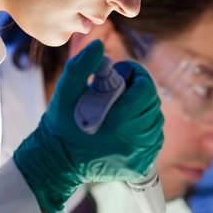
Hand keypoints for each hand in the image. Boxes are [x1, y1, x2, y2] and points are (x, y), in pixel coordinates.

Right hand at [13, 39, 164, 212]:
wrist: (56, 164)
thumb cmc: (60, 127)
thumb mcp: (65, 92)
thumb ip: (82, 66)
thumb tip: (99, 45)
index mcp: (118, 123)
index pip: (145, 89)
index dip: (136, 74)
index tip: (121, 73)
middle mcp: (133, 142)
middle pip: (152, 104)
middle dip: (139, 90)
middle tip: (119, 89)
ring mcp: (138, 157)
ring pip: (156, 122)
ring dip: (144, 109)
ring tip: (123, 107)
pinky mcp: (139, 166)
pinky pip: (154, 140)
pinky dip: (146, 129)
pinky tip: (128, 125)